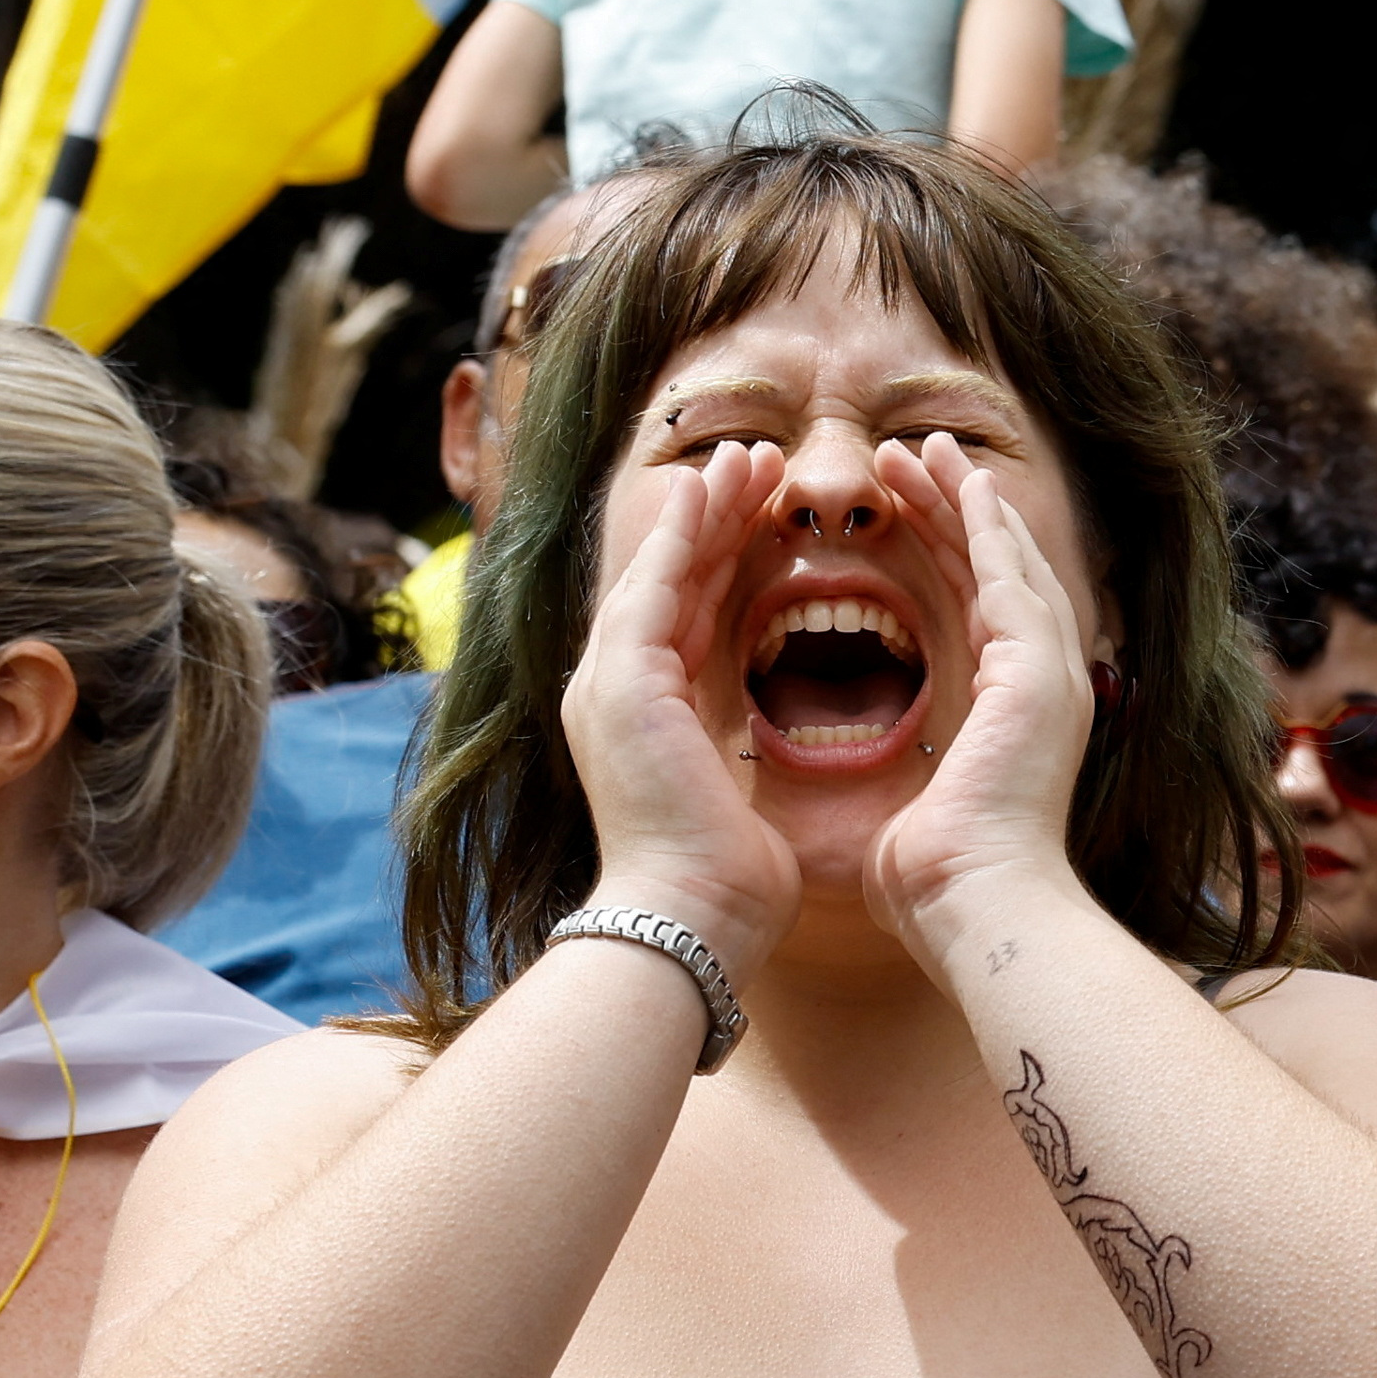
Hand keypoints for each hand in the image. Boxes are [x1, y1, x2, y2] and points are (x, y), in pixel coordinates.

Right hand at [564, 437, 806, 973]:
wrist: (693, 919)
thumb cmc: (728, 881)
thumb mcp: (737, 794)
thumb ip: (734, 749)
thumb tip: (758, 747)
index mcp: (648, 715)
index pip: (692, 613)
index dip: (725, 555)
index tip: (765, 510)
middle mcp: (617, 690)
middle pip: (673, 579)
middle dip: (715, 517)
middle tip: (756, 462)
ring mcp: (610, 683)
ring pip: (661, 570)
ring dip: (703, 510)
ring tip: (745, 458)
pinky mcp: (622, 684)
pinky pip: (654, 588)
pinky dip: (682, 536)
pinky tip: (711, 492)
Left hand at [858, 429, 1100, 984]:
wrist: (975, 909)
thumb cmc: (936, 883)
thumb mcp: (908, 806)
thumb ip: (903, 772)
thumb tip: (864, 783)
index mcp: (1013, 717)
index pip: (978, 611)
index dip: (939, 554)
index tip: (895, 511)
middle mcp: (1045, 689)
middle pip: (1000, 574)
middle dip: (952, 512)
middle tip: (909, 458)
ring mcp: (1053, 679)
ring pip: (1009, 562)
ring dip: (965, 502)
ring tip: (922, 451)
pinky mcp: (1039, 675)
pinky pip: (1013, 578)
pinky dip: (987, 528)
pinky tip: (958, 485)